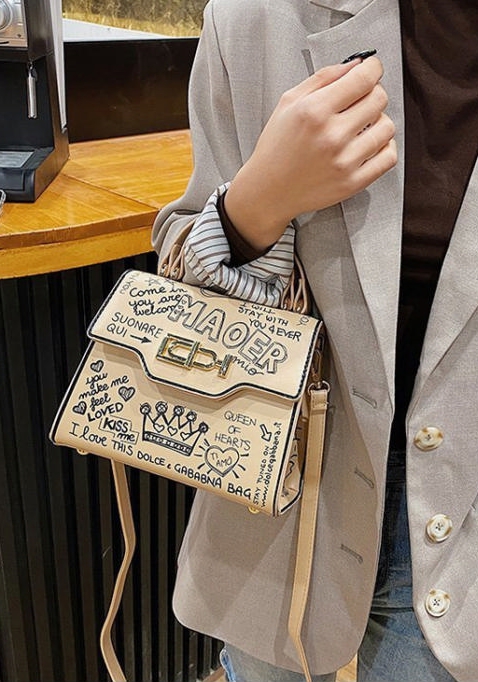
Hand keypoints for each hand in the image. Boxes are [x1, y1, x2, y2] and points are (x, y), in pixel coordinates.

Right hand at [224, 57, 396, 249]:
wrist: (268, 191)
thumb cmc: (276, 148)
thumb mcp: (288, 103)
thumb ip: (323, 78)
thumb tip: (356, 64)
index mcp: (314, 111)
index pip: (364, 79)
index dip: (373, 68)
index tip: (372, 69)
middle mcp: (331, 136)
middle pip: (379, 99)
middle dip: (373, 93)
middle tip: (361, 100)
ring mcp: (344, 162)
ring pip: (387, 127)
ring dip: (379, 121)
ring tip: (362, 125)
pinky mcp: (352, 183)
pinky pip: (388, 157)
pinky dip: (384, 147)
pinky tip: (370, 144)